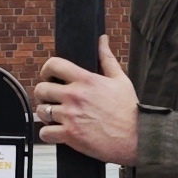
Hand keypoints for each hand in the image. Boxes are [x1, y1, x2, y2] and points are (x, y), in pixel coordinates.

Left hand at [32, 51, 141, 166]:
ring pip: (41, 111)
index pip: (54, 65)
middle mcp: (75, 96)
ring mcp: (71, 116)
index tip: (49, 76)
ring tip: (55, 116)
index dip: (47, 70)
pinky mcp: (70, 135)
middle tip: (50, 99)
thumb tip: (102, 40)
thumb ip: (107, 58)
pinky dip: (48, 133)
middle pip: (41, 89)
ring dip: (45, 114)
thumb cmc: (129, 111)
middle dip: (43, 94)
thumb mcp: (121, 80)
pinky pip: (45, 133)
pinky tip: (56, 132)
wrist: (136, 137)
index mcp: (86, 80)